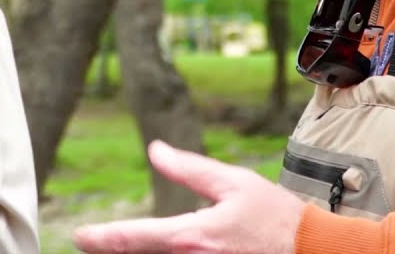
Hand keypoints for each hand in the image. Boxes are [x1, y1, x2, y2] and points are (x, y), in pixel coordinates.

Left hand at [72, 140, 303, 253]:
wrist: (313, 252)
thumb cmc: (276, 218)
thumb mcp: (232, 183)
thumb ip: (188, 169)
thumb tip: (155, 150)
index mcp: (192, 237)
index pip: (132, 238)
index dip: (100, 239)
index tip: (80, 237)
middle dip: (112, 252)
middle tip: (91, 245)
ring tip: (116, 248)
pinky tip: (155, 252)